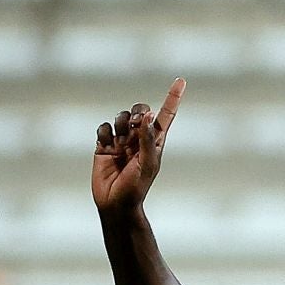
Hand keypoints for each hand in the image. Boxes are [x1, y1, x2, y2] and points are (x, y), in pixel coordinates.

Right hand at [92, 78, 183, 214]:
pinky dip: (105, 134)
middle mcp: (139, 138)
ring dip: (120, 126)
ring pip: (120, 117)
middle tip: (135, 125)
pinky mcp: (104, 144)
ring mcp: (121, 140)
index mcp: (156, 142)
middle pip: (139, 110)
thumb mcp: (147, 164)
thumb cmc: (136, 188)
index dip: (172, 98)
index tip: (181, 81)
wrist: (115, 203)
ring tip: (121, 145)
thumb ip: (148, 139)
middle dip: (137, 112)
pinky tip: (107, 148)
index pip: (166, 115)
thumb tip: (150, 115)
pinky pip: (103, 128)